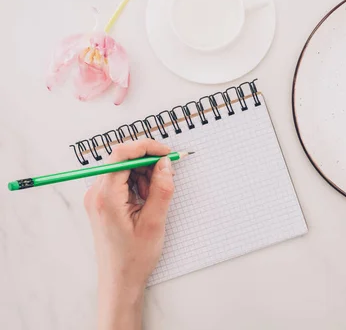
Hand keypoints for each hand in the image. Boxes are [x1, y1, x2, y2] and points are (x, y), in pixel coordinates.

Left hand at [84, 139, 174, 329]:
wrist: (119, 280)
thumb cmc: (134, 257)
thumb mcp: (154, 222)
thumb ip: (161, 189)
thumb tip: (165, 164)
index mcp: (106, 196)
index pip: (122, 154)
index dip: (146, 147)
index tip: (167, 153)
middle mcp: (96, 192)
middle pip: (123, 159)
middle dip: (148, 164)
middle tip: (166, 180)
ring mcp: (97, 196)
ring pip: (124, 169)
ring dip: (143, 175)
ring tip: (153, 199)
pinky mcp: (102, 201)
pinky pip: (122, 180)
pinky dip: (137, 184)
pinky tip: (145, 201)